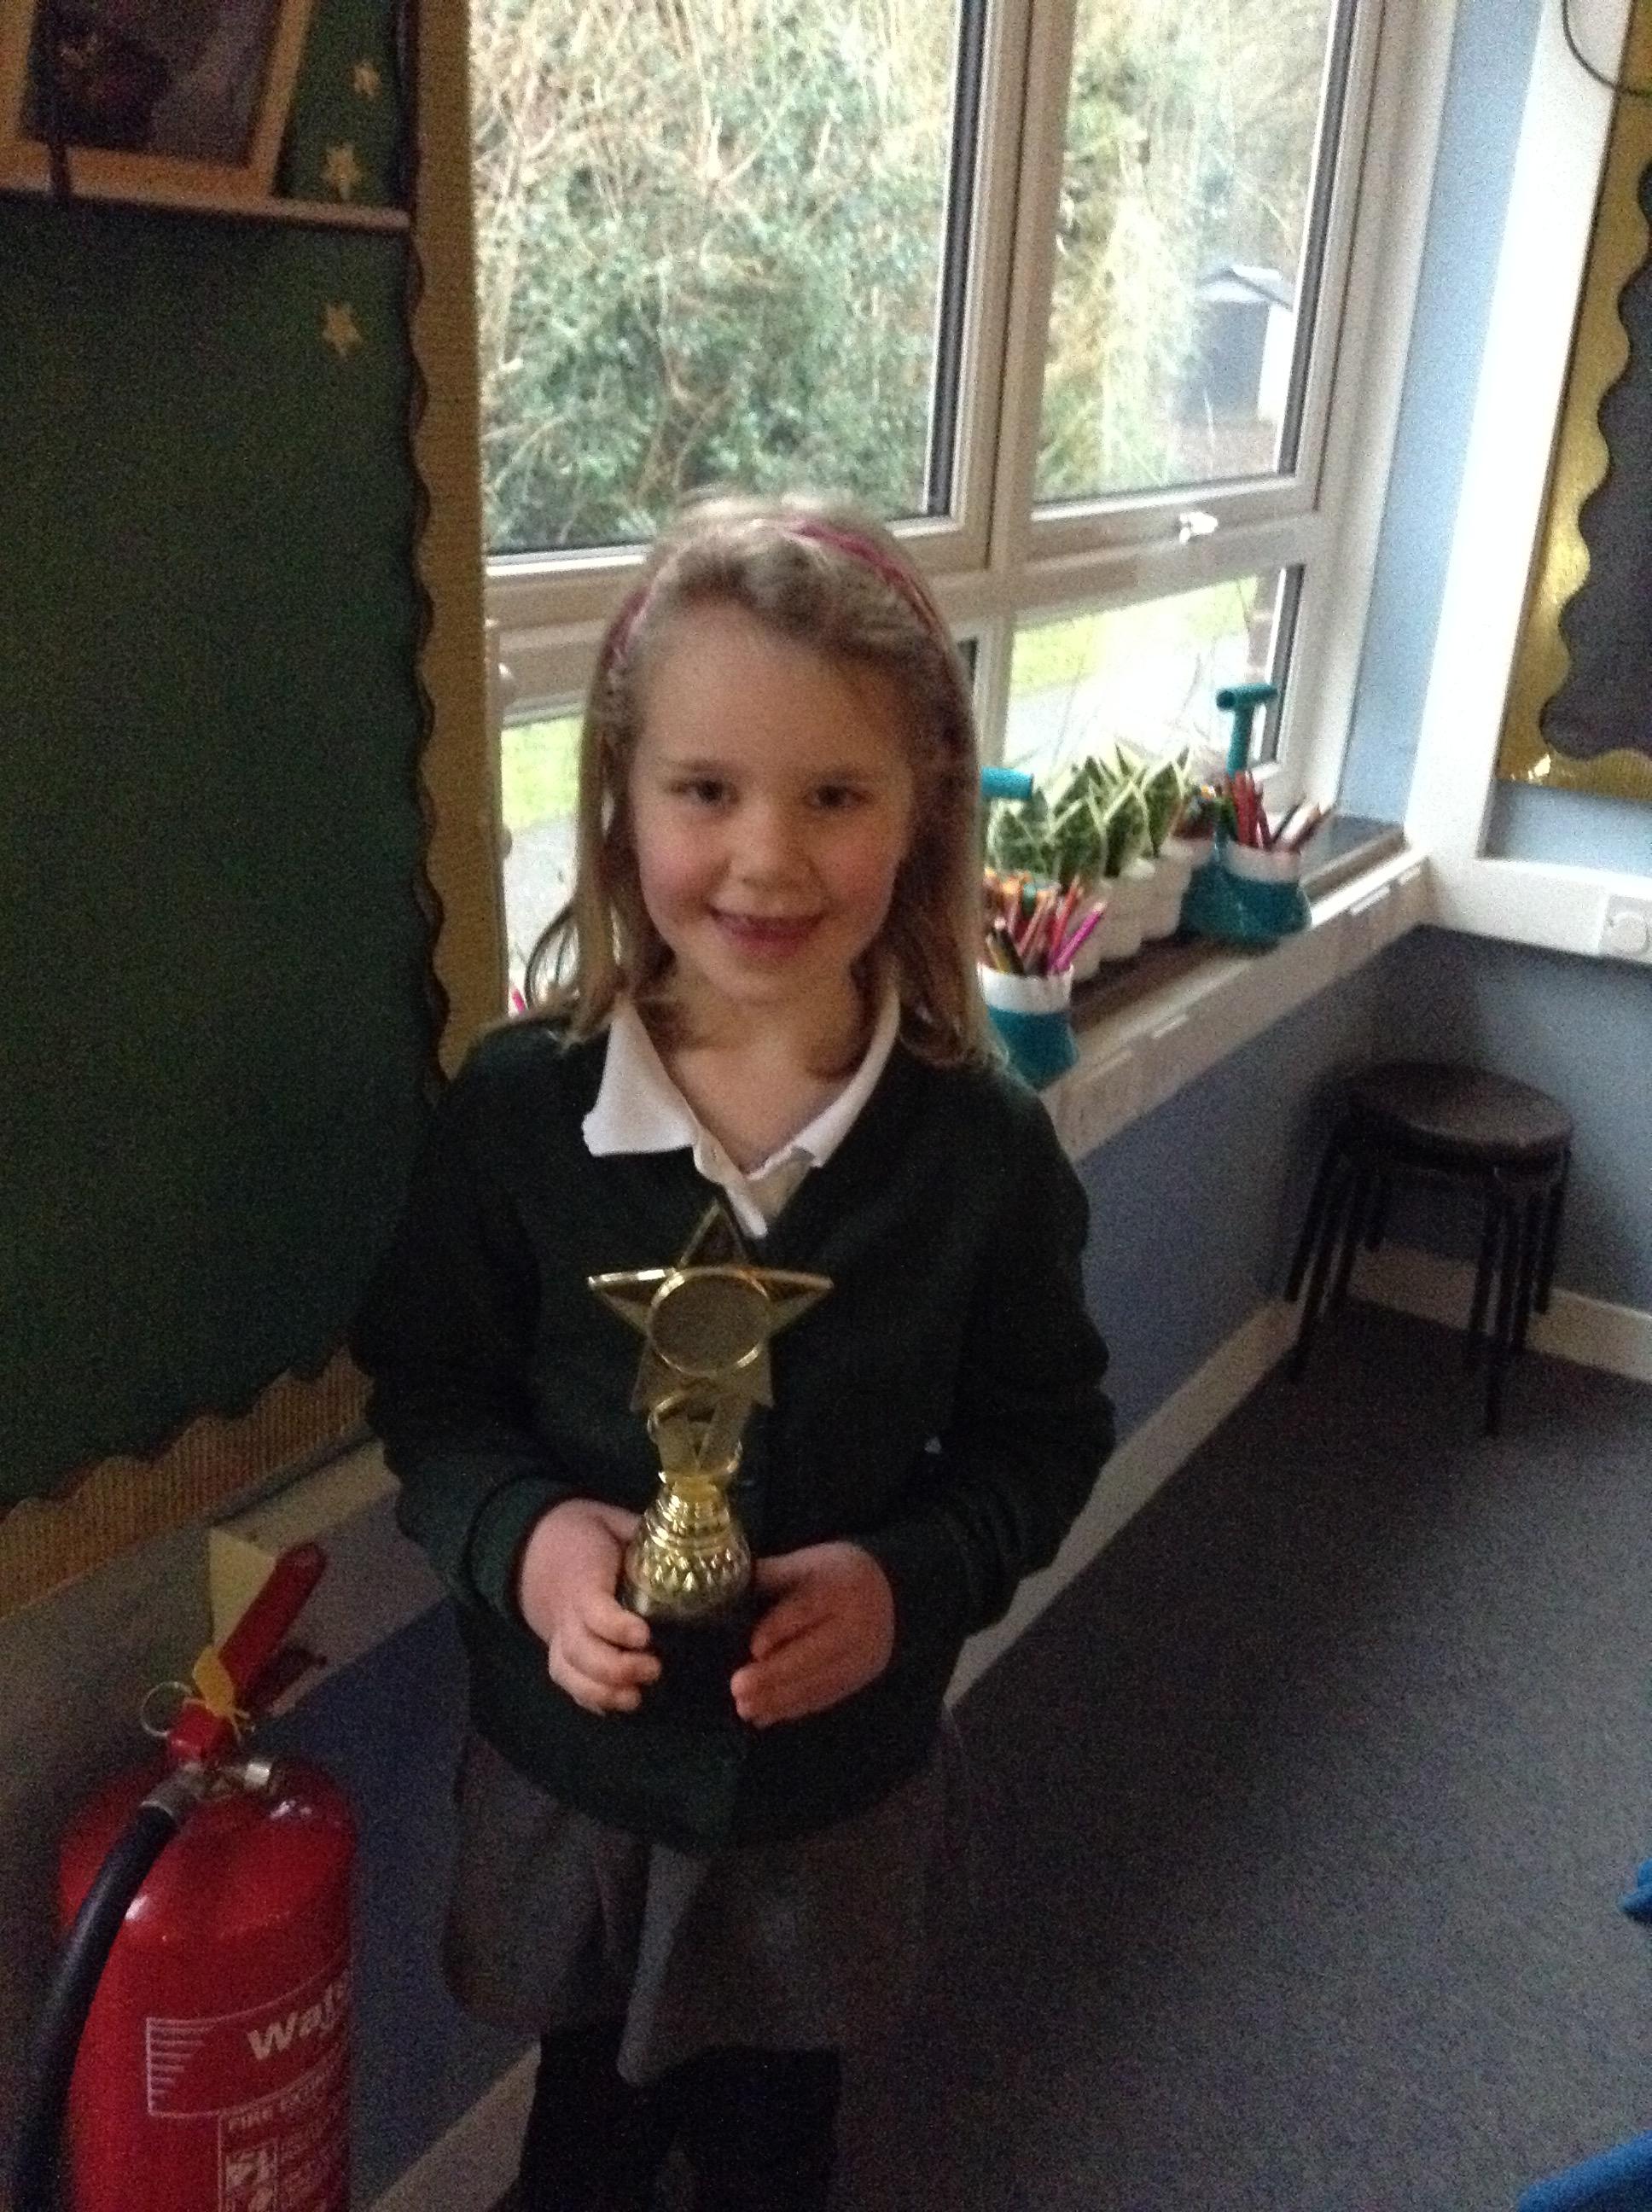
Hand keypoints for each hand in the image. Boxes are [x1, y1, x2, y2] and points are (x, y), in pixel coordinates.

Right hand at [516, 1499, 658, 1714]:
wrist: (536, 1546)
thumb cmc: (585, 1535)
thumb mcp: (610, 1521)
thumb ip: (640, 1533)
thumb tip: (685, 1540)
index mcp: (582, 1579)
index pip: (593, 1608)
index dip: (616, 1625)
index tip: (644, 1636)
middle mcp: (566, 1613)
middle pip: (579, 1649)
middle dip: (614, 1668)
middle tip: (653, 1670)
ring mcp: (559, 1636)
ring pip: (568, 1671)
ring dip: (601, 1691)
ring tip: (636, 1699)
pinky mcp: (558, 1651)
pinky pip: (565, 1681)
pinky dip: (587, 1699)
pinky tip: (615, 1708)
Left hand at [730, 1542, 894, 1728]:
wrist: (887, 1592)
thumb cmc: (832, 1573)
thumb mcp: (805, 1562)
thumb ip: (769, 1575)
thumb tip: (721, 1587)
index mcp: (841, 1585)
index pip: (809, 1609)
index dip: (779, 1629)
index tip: (753, 1649)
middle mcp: (858, 1622)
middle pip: (814, 1653)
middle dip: (773, 1675)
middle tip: (737, 1689)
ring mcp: (864, 1654)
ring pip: (819, 1681)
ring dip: (780, 1700)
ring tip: (745, 1708)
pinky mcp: (862, 1677)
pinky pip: (826, 1696)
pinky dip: (795, 1708)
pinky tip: (768, 1716)